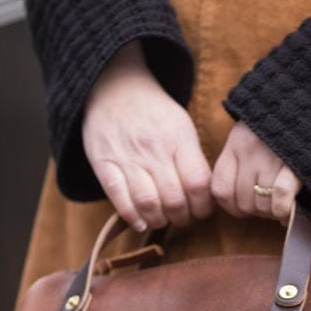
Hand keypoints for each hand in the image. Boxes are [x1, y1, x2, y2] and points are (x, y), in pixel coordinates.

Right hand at [83, 40, 213, 231]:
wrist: (115, 88)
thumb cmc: (155, 113)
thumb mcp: (183, 127)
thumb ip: (193, 160)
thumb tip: (205, 197)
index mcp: (179, 140)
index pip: (198, 184)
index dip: (204, 207)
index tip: (202, 211)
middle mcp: (154, 150)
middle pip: (175, 200)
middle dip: (183, 219)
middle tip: (183, 220)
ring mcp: (128, 158)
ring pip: (148, 203)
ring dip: (159, 221)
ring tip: (163, 221)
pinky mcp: (104, 164)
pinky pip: (119, 198)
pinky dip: (132, 216)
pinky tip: (141, 221)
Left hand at [211, 120, 302, 222]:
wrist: (308, 105)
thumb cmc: (282, 126)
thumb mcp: (253, 137)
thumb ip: (241, 166)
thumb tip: (242, 210)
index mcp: (236, 144)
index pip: (220, 191)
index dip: (232, 208)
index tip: (245, 209)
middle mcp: (249, 150)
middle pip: (242, 202)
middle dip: (257, 211)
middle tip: (270, 205)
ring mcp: (270, 157)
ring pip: (261, 204)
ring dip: (271, 213)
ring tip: (282, 204)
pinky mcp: (294, 163)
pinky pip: (280, 197)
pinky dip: (283, 210)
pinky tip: (288, 210)